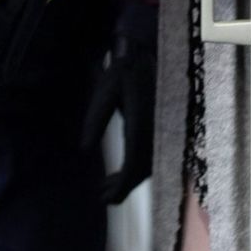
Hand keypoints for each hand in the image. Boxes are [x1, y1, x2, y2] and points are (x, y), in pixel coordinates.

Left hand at [80, 0, 158, 203]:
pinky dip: (140, 167)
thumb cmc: (123, 71)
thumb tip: (84, 149)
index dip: (121, 185)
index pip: (134, 163)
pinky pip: (155, 154)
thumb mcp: (105, 90)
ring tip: (108, 186)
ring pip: (152, 164)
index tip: (104, 196)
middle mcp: (158, 130)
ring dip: (131, 179)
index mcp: (143, 121)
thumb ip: (95, 118)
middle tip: (103, 196)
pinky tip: (124, 170)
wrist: (147, 53)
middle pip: (145, 169)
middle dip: (124, 186)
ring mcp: (164, 130)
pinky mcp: (166, 128)